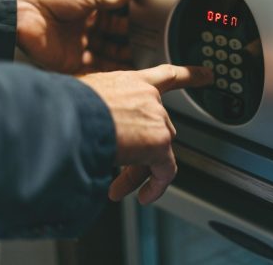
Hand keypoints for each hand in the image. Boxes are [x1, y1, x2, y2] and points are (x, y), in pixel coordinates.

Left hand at [16, 0, 137, 73]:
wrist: (20, 8)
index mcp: (86, 10)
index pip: (113, 20)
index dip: (129, 26)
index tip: (146, 31)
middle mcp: (81, 29)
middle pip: (110, 41)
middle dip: (128, 46)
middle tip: (147, 51)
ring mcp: (75, 47)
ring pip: (104, 59)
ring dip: (120, 63)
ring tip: (141, 67)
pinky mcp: (68, 63)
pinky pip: (92, 72)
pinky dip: (107, 75)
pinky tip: (123, 77)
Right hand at [79, 64, 213, 203]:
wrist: (66, 115)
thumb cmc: (65, 106)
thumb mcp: (82, 97)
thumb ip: (96, 108)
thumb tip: (85, 125)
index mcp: (130, 82)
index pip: (166, 75)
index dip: (189, 75)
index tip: (208, 76)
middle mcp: (148, 97)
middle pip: (157, 128)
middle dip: (139, 152)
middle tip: (117, 170)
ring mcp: (156, 118)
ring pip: (157, 151)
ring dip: (137, 171)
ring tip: (118, 188)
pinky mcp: (159, 141)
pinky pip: (165, 169)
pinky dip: (156, 184)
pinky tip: (145, 196)